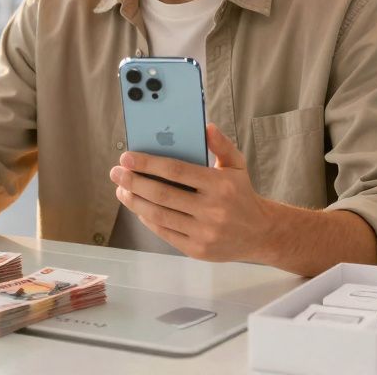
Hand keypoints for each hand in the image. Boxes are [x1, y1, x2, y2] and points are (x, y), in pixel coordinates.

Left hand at [109, 123, 275, 261]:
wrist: (260, 233)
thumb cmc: (242, 194)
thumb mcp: (237, 165)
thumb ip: (221, 145)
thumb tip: (206, 126)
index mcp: (220, 185)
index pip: (176, 171)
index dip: (148, 164)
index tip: (126, 157)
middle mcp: (212, 210)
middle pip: (162, 194)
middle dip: (133, 182)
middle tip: (116, 172)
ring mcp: (204, 232)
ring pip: (159, 215)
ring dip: (134, 201)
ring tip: (121, 189)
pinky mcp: (197, 250)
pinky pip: (164, 232)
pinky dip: (147, 218)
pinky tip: (137, 207)